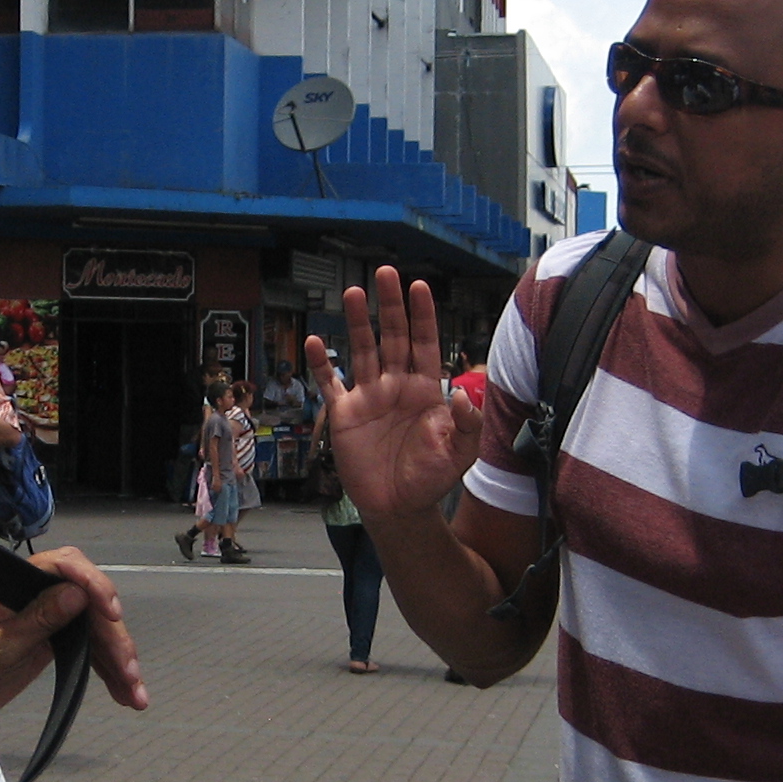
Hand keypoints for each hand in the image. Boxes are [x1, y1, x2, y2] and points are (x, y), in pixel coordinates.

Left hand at [0, 545, 148, 713]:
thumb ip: (36, 620)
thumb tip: (74, 594)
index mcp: (19, 584)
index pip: (64, 567)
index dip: (94, 584)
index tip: (111, 611)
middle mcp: (40, 594)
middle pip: (91, 602)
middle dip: (114, 636)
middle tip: (128, 667)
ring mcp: (54, 615)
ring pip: (99, 629)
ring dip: (120, 660)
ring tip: (134, 692)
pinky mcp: (62, 638)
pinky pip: (93, 649)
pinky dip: (110, 671)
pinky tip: (126, 692)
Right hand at [305, 267, 482, 520]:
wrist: (399, 508)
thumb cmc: (431, 479)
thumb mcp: (461, 453)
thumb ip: (468, 423)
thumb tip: (463, 392)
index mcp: (426, 389)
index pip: (425, 343)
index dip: (423, 316)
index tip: (419, 288)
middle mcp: (397, 385)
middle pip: (394, 336)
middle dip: (391, 306)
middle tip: (386, 273)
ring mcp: (369, 397)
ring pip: (363, 350)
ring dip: (359, 322)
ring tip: (354, 293)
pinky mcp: (346, 414)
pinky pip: (331, 383)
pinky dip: (321, 364)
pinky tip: (314, 342)